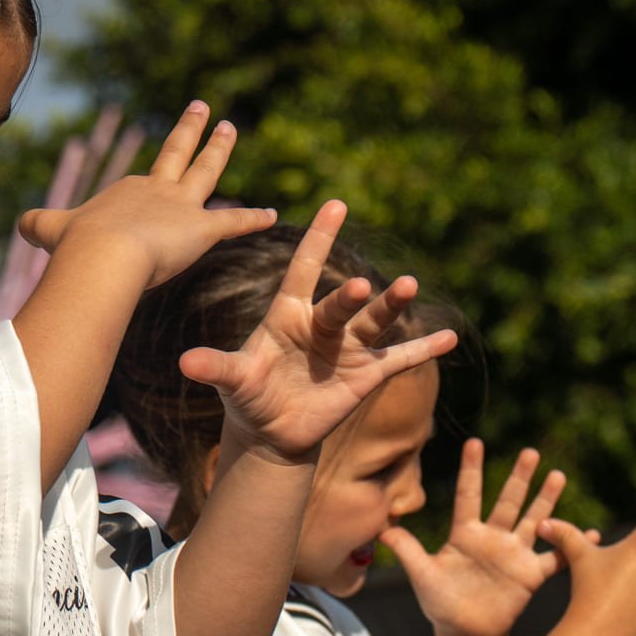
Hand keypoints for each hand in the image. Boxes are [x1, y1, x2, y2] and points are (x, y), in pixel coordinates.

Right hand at [18, 100, 276, 288]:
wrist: (102, 256)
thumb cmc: (76, 246)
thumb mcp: (49, 230)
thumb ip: (38, 225)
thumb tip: (20, 225)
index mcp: (127, 191)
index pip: (141, 184)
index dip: (144, 187)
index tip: (148, 185)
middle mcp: (157, 190)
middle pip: (178, 153)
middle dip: (191, 130)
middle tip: (203, 107)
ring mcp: (182, 207)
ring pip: (207, 171)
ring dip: (220, 148)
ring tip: (231, 128)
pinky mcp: (202, 230)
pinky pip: (233, 222)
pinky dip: (253, 219)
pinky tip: (273, 214)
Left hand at [179, 200, 458, 463]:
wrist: (272, 431)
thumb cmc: (249, 395)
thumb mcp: (233, 380)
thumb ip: (215, 368)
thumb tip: (185, 364)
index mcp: (288, 314)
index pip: (304, 268)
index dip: (318, 238)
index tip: (335, 204)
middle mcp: (322, 324)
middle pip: (340, 303)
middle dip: (350, 296)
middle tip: (356, 286)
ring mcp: (348, 347)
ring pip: (374, 321)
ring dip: (392, 305)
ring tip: (409, 286)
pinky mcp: (366, 374)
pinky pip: (399, 358)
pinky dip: (422, 349)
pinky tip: (449, 338)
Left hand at [384, 440, 565, 635]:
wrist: (464, 633)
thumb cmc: (441, 602)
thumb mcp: (422, 574)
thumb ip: (406, 550)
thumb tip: (380, 528)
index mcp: (466, 533)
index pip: (469, 494)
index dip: (471, 469)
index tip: (474, 442)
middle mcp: (493, 538)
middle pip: (508, 501)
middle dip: (520, 477)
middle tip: (531, 452)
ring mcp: (514, 554)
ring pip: (534, 520)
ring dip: (546, 500)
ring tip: (558, 475)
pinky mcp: (530, 575)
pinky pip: (556, 558)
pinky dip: (573, 546)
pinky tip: (592, 533)